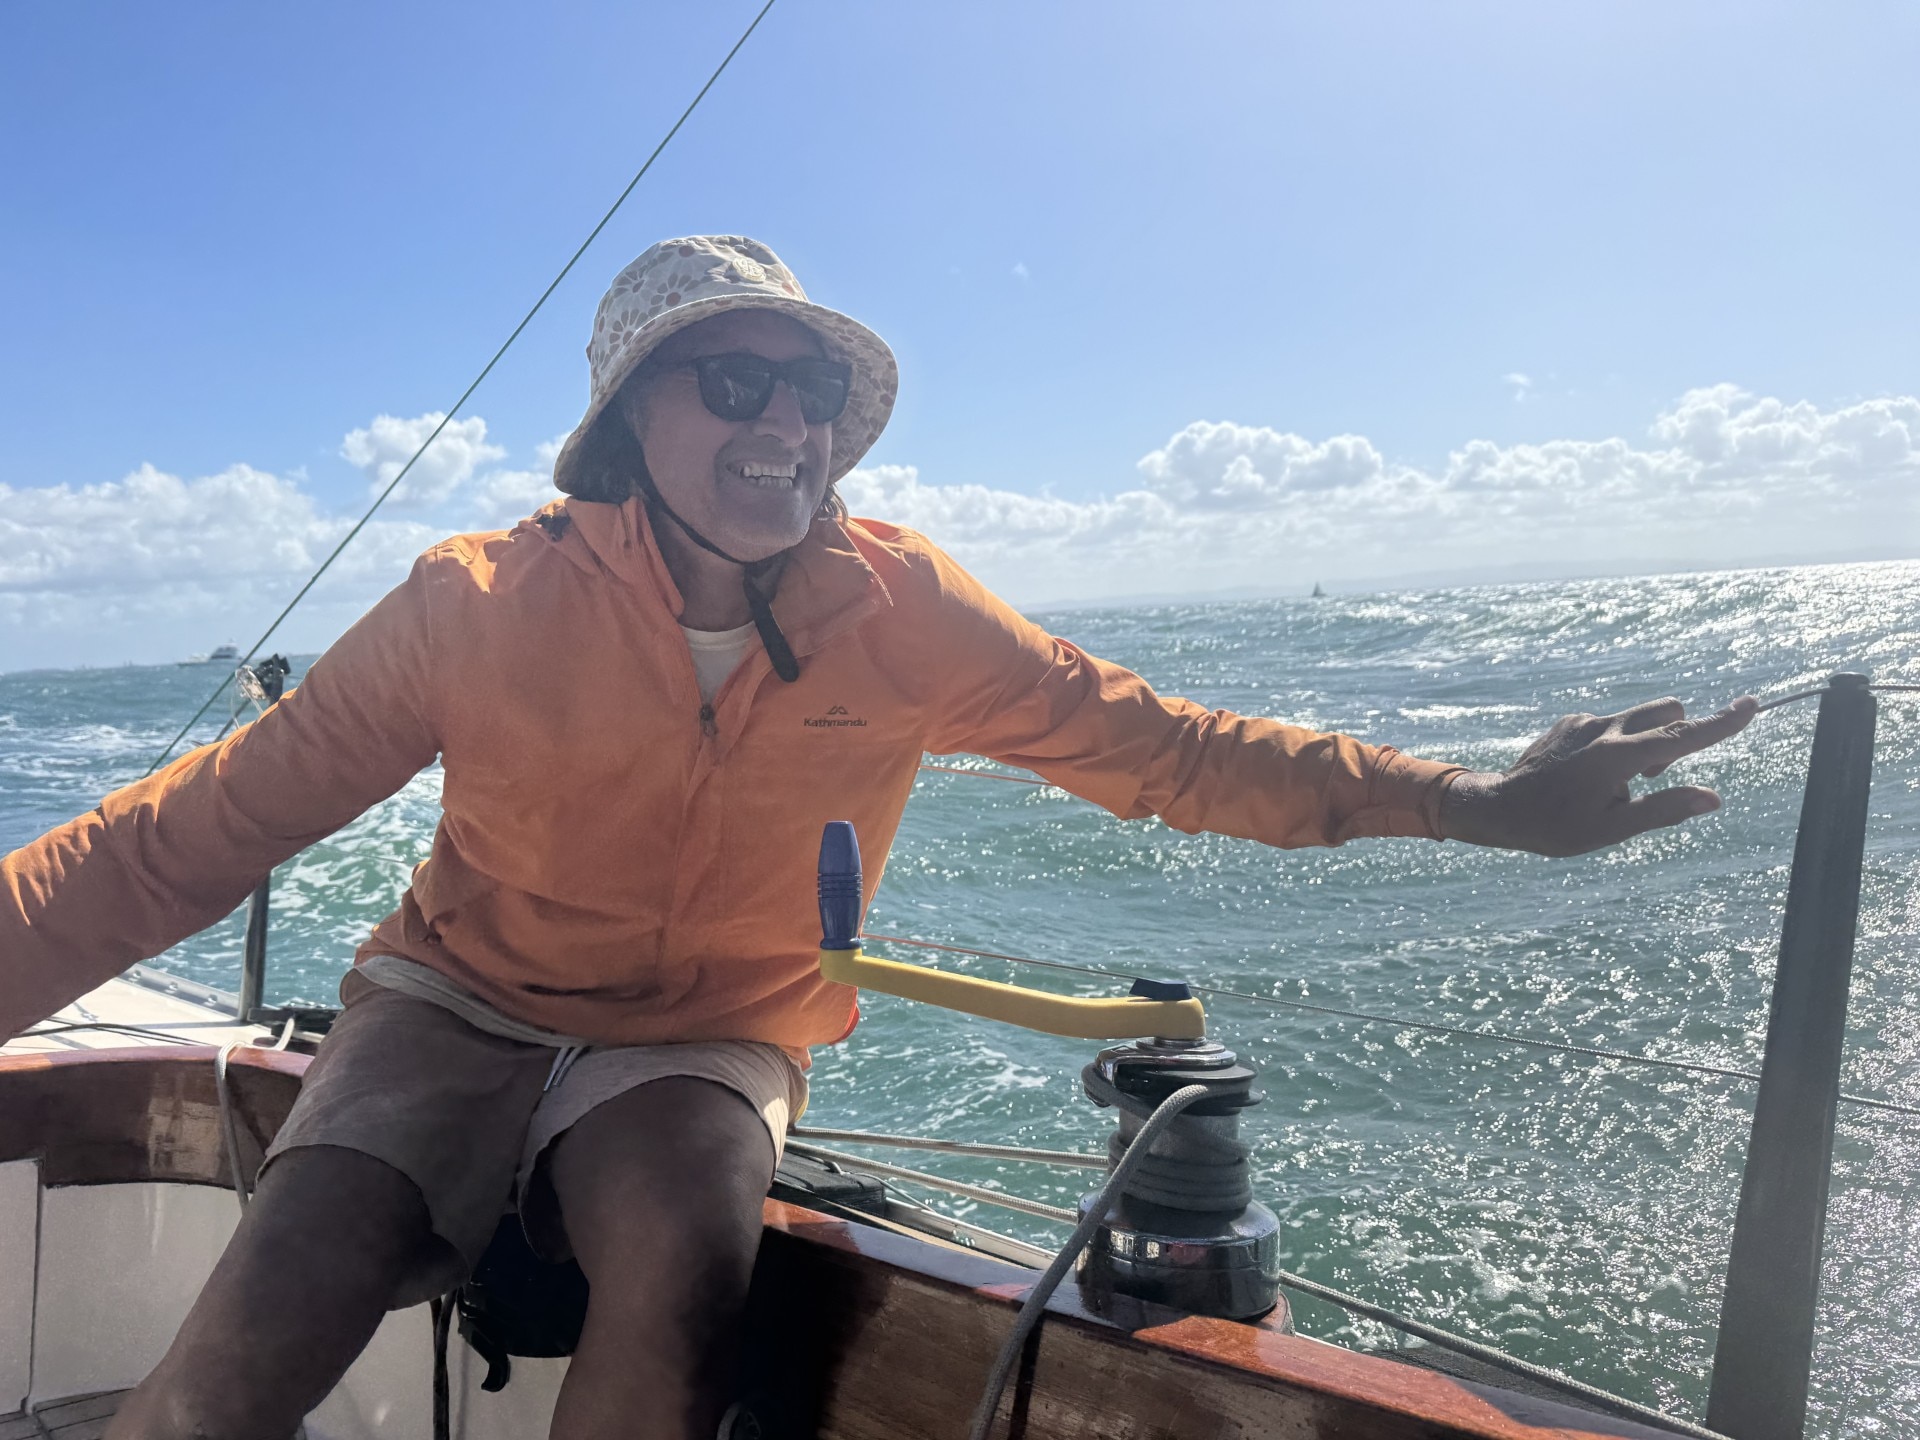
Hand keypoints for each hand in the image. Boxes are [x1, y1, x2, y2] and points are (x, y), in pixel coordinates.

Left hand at [1440, 695, 1758, 856]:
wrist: (1499, 807)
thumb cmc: (1555, 826)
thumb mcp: (1612, 828)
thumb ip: (1664, 810)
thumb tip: (1713, 798)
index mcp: (1617, 756)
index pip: (1682, 736)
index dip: (1721, 723)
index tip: (1751, 705)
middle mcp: (1602, 729)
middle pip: (1666, 712)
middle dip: (1676, 737)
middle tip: (1650, 777)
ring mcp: (1583, 721)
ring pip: (1638, 717)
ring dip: (1646, 741)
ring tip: (1618, 782)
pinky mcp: (1569, 722)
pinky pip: (1609, 724)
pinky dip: (1617, 742)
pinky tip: (1589, 774)